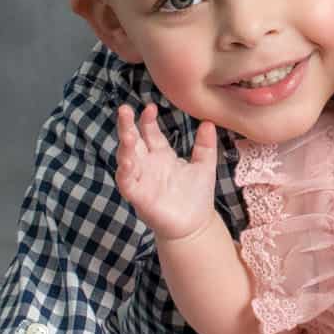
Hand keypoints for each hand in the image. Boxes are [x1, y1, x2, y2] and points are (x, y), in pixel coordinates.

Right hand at [116, 103, 219, 241]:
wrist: (196, 226)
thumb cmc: (197, 196)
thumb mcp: (204, 166)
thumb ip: (205, 146)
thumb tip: (209, 122)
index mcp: (161, 155)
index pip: (149, 133)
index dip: (147, 120)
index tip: (150, 107)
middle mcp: (147, 165)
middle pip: (132, 141)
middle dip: (126, 126)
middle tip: (124, 109)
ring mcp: (141, 180)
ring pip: (126, 159)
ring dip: (124, 147)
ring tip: (127, 135)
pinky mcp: (139, 197)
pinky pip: (127, 183)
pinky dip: (125, 173)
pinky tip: (127, 162)